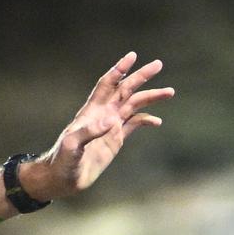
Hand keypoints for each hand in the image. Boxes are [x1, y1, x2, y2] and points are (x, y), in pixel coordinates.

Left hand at [28, 52, 173, 201]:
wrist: (64, 178)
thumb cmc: (63, 160)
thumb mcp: (72, 145)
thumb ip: (89, 132)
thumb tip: (110, 121)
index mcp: (92, 110)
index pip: (108, 84)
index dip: (119, 69)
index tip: (132, 56)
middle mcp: (104, 114)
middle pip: (126, 89)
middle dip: (141, 76)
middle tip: (158, 64)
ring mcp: (111, 126)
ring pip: (134, 105)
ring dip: (151, 97)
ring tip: (170, 92)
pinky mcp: (116, 140)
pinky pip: (134, 126)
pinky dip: (146, 120)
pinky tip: (158, 121)